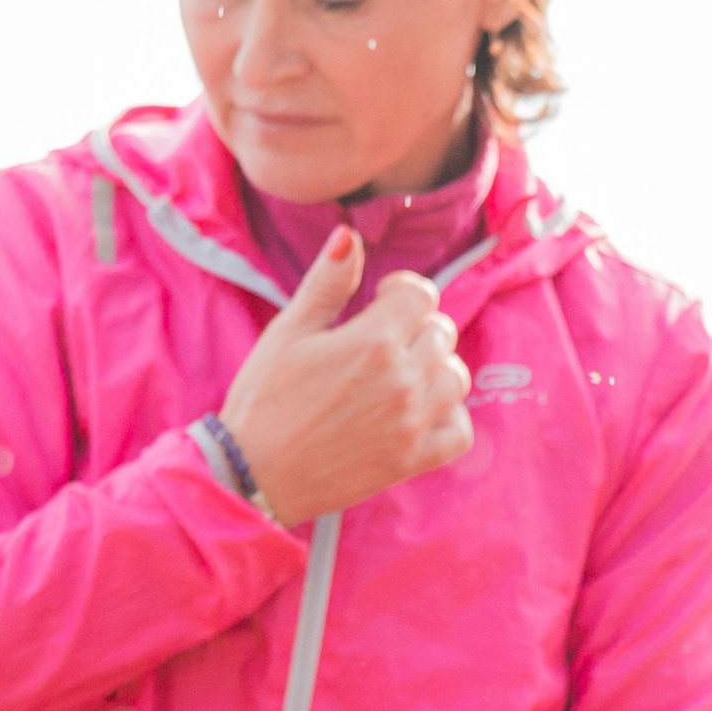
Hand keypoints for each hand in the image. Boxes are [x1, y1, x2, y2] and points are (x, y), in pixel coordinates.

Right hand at [220, 231, 473, 524]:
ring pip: (456, 378)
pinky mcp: (410, 461)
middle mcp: (400, 380)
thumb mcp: (289, 332)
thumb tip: (350, 236)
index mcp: (372, 340)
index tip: (381, 301)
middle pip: (441, 333)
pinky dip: (450, 418)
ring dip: (435, 370)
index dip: (403, 291)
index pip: (423, 295)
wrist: (251, 474)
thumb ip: (327, 283)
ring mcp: (410, 423)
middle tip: (382, 344)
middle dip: (415, 329)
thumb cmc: (263, 400)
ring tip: (401, 376)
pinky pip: (460, 432)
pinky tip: (422, 412)